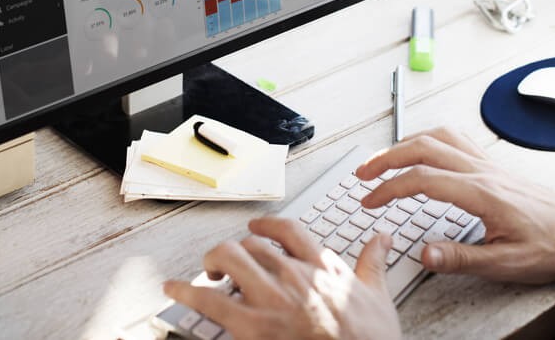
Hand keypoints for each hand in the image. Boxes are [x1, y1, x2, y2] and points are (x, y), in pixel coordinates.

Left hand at [163, 216, 401, 339]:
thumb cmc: (370, 339)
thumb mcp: (378, 297)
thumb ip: (373, 263)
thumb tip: (381, 239)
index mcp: (321, 265)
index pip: (287, 230)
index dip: (266, 225)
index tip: (256, 227)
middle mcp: (293, 274)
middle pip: (251, 244)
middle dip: (236, 250)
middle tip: (228, 262)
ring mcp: (271, 298)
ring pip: (229, 258)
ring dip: (213, 262)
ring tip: (208, 272)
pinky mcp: (252, 326)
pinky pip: (210, 300)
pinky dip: (186, 292)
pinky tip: (173, 289)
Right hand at [355, 127, 554, 284]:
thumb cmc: (550, 246)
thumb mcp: (506, 263)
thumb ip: (461, 258)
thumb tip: (424, 253)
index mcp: (481, 193)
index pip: (422, 179)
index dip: (389, 188)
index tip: (370, 200)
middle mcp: (481, 171)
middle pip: (423, 147)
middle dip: (386, 157)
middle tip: (363, 173)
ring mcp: (487, 164)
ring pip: (438, 137)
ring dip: (405, 143)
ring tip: (384, 159)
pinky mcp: (493, 165)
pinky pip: (455, 139)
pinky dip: (430, 138)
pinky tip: (423, 149)